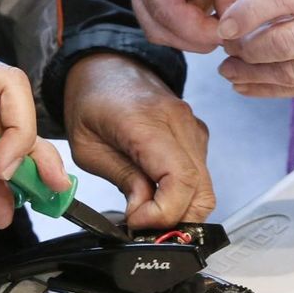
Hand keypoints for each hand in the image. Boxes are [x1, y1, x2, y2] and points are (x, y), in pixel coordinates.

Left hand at [64, 53, 214, 229]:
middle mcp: (180, 124)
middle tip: (143, 227)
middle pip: (202, 191)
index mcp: (147, 123)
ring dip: (180, 210)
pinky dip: (183, 195)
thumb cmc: (91, 101)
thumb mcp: (88, 148)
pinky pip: (200, 176)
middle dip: (175, 221)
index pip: (180, 180)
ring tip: (146, 211)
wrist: (106, 65)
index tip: (137, 221)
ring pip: (205, 187)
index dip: (164, 213)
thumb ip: (121, 179)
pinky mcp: (196, 135)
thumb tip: (144, 213)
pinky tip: (156, 195)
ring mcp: (193, 129)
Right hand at [121, 0, 261, 52]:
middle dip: (191, 36)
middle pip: (153, 23)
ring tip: (220, 12)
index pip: (162, 7)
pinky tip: (209, 3)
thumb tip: (235, 31)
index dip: (194, 29)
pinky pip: (161, 12)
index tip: (226, 35)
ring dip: (190, 28)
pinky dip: (187, 17)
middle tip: (227, 36)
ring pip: (156, 23)